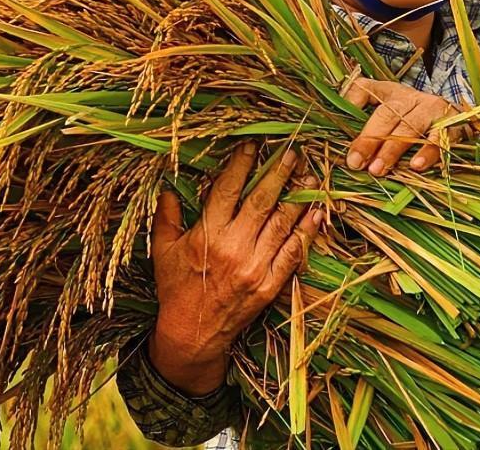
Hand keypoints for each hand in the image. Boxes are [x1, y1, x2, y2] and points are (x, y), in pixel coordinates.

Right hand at [148, 142, 322, 395]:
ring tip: (310, 175)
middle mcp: (234, 247)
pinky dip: (306, 232)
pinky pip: (292, 253)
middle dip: (278, 172)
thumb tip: (166, 188)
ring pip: (282, 223)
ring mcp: (255, 266)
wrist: (192, 334)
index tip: (253, 144)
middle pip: (261, 201)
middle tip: (292, 151)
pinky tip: (316, 214)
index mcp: (208, 234)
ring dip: (298, 197)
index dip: (242, 164)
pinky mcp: (270, 285)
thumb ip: (166, 217)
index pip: (228, 189)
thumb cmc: (176, 289)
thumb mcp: (163, 250)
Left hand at [341, 77, 464, 175]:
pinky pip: (439, 138)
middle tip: (356, 162)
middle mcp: (411, 97)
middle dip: (369, 140)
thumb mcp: (387, 109)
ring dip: (393, 150)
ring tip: (378, 169)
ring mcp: (433, 108)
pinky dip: (428, 153)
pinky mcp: (452, 123)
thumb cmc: (413, 117)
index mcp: (390, 92)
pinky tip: (416, 166)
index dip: (350, 106)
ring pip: (410, 127)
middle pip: (387, 114)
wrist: (459, 116)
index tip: (339, 128)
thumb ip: (361, 113)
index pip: (364, 90)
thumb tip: (336, 127)